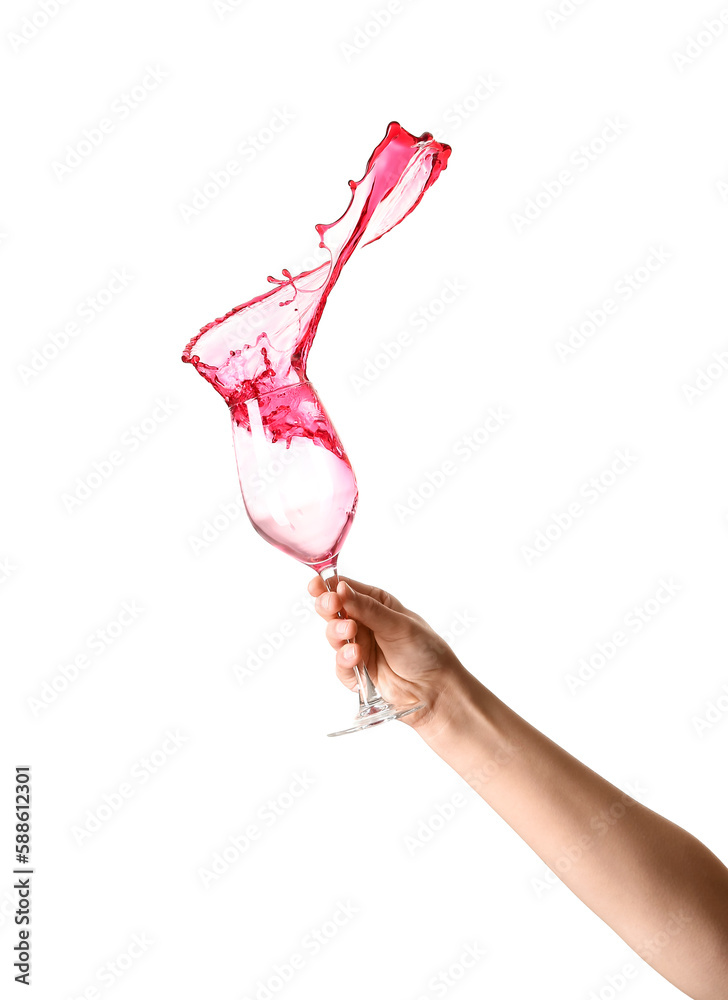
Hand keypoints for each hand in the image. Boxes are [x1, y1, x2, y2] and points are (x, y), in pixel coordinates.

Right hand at [307, 575, 468, 737]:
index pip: (346, 589)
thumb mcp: (399, 624)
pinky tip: (356, 658)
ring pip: (334, 637)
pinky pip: (340, 665)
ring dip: (338, 633)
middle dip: (329, 608)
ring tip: (350, 634)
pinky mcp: (357, 673)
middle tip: (332, 607)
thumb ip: (368, 609)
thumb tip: (341, 589)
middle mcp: (365, 623)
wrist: (435, 690)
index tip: (316, 585)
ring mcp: (359, 647)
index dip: (328, 586)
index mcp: (376, 604)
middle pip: (333, 611)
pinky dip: (345, 661)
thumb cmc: (425, 651)